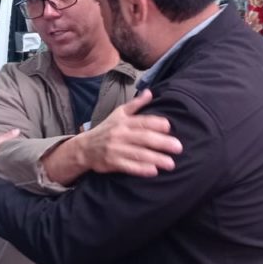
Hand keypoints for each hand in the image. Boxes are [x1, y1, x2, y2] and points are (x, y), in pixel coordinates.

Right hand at [57, 89, 182, 181]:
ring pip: (138, 153)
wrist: (84, 148)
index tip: (169, 126)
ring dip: (155, 159)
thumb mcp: (118, 114)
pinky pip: (128, 166)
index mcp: (124, 121)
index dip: (156, 123)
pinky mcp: (112, 163)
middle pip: (143, 138)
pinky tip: (153, 171)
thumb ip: (135, 105)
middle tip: (178, 147)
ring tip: (171, 163)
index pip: (142, 121)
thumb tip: (150, 92)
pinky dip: (141, 169)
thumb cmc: (106, 129)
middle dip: (162, 142)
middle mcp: (120, 134)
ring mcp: (116, 149)